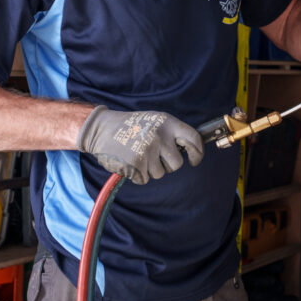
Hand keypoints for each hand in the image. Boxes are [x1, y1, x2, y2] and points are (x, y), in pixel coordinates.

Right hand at [76, 107, 203, 183]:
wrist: (102, 129)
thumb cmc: (132, 126)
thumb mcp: (155, 121)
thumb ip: (172, 133)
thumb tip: (192, 149)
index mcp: (168, 123)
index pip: (194, 139)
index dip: (197, 153)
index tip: (195, 160)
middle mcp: (160, 136)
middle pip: (177, 164)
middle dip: (167, 164)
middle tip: (153, 155)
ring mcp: (148, 151)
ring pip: (160, 173)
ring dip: (150, 169)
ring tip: (138, 154)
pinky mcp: (137, 165)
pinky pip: (145, 179)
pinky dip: (138, 174)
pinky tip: (130, 160)